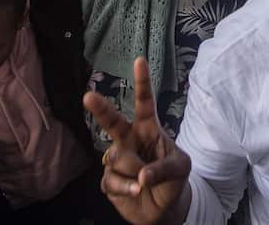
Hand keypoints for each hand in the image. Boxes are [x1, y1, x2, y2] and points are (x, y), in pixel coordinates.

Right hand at [85, 57, 191, 224]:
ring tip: (144, 181)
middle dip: (101, 109)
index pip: (145, 103)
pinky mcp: (109, 180)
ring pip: (117, 158)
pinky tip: (136, 190)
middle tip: (88, 96)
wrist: (163, 208)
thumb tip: (141, 176)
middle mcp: (129, 140)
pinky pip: (112, 180)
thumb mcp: (180, 170)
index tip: (140, 60)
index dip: (142, 82)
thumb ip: (163, 169)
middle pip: (113, 122)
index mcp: (148, 129)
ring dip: (133, 171)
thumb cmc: (173, 180)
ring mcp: (117, 159)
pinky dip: (126, 188)